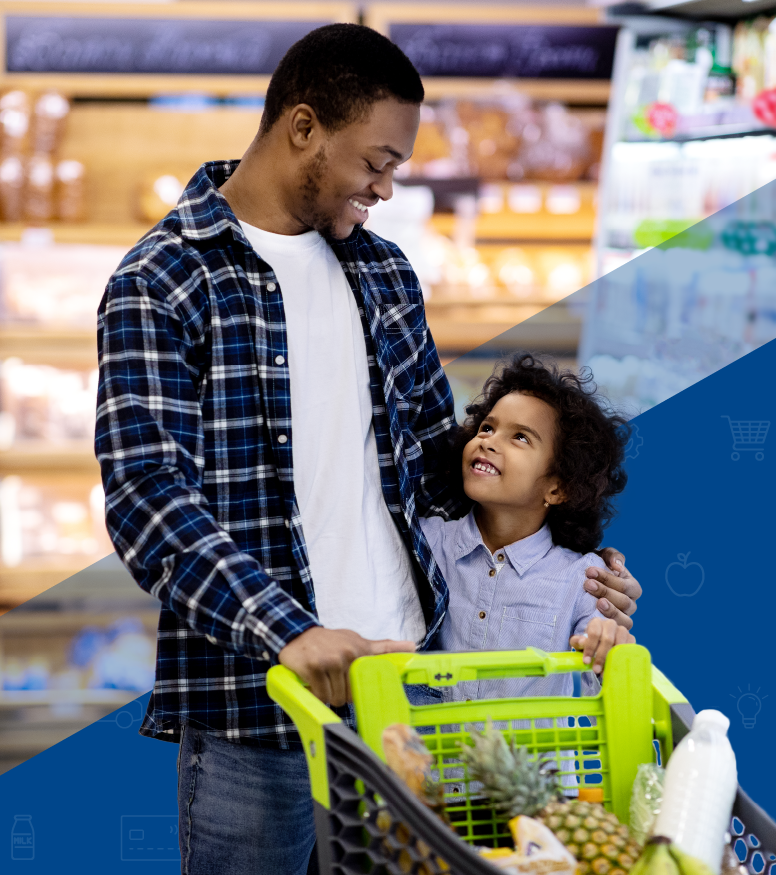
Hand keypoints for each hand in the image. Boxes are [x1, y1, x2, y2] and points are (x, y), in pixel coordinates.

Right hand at [278, 627, 415, 706]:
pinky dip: (315, 694)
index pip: (375, 668)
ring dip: (327, 694)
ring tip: (323, 680)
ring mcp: (330, 661)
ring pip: (335, 697)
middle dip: (342, 693)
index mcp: (360, 649)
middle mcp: (347, 654)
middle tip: (334, 681)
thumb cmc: (330, 641)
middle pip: (351, 694)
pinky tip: (312, 683)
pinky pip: (320, 695)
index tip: (396, 669)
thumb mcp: (357, 640)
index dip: (379, 675)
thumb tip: (413, 645)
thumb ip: (382, 647)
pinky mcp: (313, 668)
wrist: (298, 634)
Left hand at [569, 617, 635, 674]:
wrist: (602, 645)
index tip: (586, 661)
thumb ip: (577, 641)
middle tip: (596, 670)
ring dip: (612, 659)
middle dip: (601, 656)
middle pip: (607, 639)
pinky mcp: (631, 638)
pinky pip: (629, 648)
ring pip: (619, 644)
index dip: (590, 648)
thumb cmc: (590, 643)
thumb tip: (582, 642)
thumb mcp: (580, 643)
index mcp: (597, 622)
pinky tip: (616, 667)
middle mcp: (610, 624)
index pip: (594, 633)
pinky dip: (622, 659)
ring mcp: (622, 630)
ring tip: (605, 671)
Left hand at [586, 547, 642, 629]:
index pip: (624, 585)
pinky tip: (595, 619)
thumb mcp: (603, 557)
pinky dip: (607, 625)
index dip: (607, 578)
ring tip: (597, 603)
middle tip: (588, 584)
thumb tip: (617, 566)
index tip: (589, 571)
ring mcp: (623, 618)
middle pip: (624, 602)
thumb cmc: (596, 570)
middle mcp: (631, 604)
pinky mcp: (613, 628)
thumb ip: (612, 556)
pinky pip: (615, 630)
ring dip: (610, 610)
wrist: (583, 584)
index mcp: (632, 587)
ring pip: (624, 619)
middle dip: (605, 592)